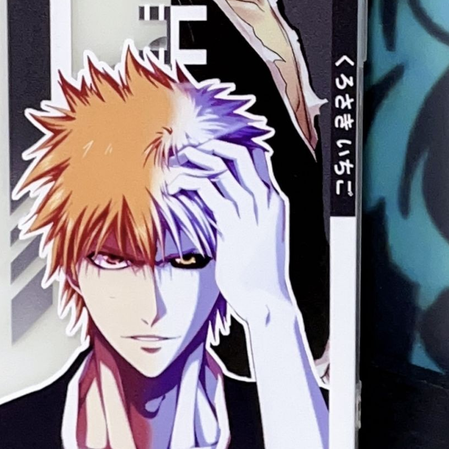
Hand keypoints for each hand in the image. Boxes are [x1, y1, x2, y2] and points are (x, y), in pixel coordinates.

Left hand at [167, 140, 291, 326]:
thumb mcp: (258, 234)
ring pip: (221, 169)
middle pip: (240, 155)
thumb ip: (245, 212)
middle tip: (188, 153)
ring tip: (175, 165)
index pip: (257, 156)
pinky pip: (207, 192)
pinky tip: (173, 189)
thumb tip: (219, 196)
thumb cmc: (260, 271)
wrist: (268, 301)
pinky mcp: (232, 225)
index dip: (230, 147)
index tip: (207, 149)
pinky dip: (188, 184)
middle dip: (212, 147)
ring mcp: (251, 212)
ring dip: (195, 163)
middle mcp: (266, 199)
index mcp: (275, 199)